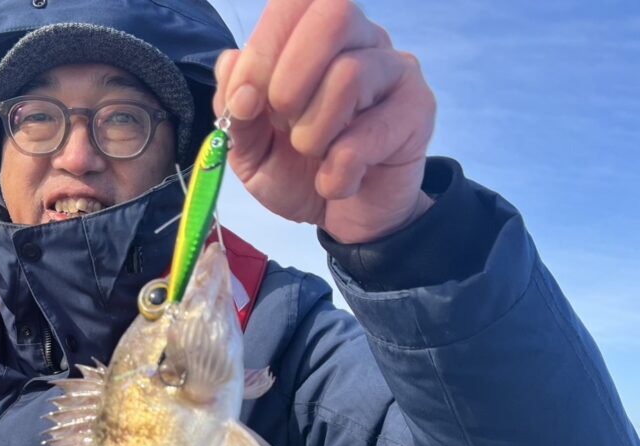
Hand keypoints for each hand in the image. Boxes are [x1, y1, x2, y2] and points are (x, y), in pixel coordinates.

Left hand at [214, 0, 436, 243]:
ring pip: (350, 74)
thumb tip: (234, 67)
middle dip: (291, 78)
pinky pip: (368, 134)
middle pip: (334, 14)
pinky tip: (337, 182)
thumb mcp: (249, 149)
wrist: (343, 217)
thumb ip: (233, 108)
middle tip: (283, 122)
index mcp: (314, 36)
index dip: (263, 48)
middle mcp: (361, 40)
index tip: (245, 101)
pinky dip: (337, 171)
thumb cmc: (297, 171)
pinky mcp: (418, 110)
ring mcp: (395, 71)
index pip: (294, 1)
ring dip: (313, 132)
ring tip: (314, 155)